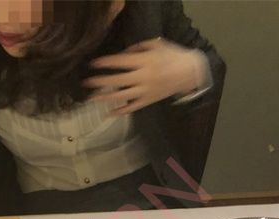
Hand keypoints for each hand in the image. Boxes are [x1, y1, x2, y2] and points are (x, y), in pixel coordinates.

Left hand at [84, 38, 205, 114]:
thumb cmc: (173, 56)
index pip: (121, 62)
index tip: (93, 64)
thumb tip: (123, 53)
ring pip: (122, 96)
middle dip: (101, 81)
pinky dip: (120, 111)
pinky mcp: (148, 101)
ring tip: (92, 98)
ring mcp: (145, 91)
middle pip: (117, 80)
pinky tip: (108, 113)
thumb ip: (138, 48)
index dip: (106, 63)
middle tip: (87, 82)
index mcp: (145, 62)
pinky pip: (132, 108)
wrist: (191, 73)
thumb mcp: (157, 45)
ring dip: (105, 98)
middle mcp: (144, 77)